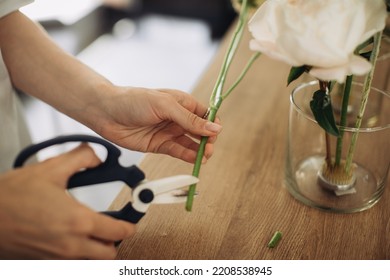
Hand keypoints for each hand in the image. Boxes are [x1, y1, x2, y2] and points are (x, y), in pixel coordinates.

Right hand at [0, 144, 134, 258]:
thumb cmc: (10, 197)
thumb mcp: (49, 169)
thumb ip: (80, 159)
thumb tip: (97, 157)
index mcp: (78, 222)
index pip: (118, 232)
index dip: (129, 224)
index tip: (131, 219)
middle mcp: (70, 245)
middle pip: (109, 254)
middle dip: (115, 241)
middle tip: (113, 226)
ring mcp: (56, 259)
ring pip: (91, 263)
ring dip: (97, 250)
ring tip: (93, 233)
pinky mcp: (43, 264)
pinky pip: (70, 266)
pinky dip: (78, 257)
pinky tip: (71, 239)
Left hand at [97, 87, 221, 162]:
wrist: (106, 112)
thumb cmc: (133, 100)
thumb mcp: (165, 106)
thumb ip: (189, 119)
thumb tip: (215, 127)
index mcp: (182, 103)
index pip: (205, 115)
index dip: (212, 124)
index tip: (215, 133)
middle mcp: (178, 118)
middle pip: (200, 131)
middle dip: (208, 140)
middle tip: (209, 148)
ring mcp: (169, 132)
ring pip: (191, 143)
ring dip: (200, 150)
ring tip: (204, 156)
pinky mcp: (160, 145)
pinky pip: (178, 151)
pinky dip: (187, 156)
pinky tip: (194, 159)